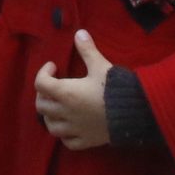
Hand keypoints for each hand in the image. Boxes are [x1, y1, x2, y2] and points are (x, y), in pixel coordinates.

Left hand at [34, 29, 111, 150]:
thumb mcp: (101, 66)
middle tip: (53, 86)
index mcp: (66, 93)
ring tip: (58, 106)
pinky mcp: (85, 140)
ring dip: (50, 116)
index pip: (40, 83)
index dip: (43, 72)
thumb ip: (88, 50)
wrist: (134, 113)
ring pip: (51, 126)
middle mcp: (65, 112)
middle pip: (41, 106)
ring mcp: (74, 129)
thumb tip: (79, 33)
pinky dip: (65, 135)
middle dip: (43, 94)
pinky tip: (71, 126)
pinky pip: (67, 141)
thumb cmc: (115, 88)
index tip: (53, 66)